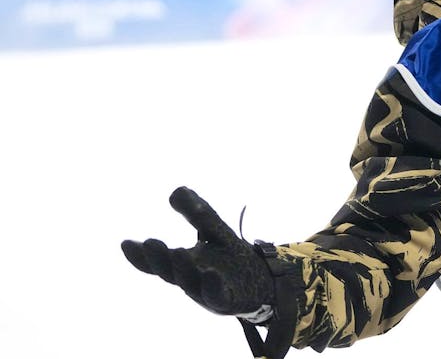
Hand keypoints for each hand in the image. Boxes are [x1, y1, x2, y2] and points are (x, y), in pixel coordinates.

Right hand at [121, 186, 274, 316]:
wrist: (263, 281)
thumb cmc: (231, 258)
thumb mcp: (215, 231)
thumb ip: (198, 213)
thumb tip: (177, 190)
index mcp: (182, 264)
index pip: (157, 260)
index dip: (141, 255)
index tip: (126, 243)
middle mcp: (190, 279)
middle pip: (170, 271)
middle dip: (159, 258)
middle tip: (149, 243)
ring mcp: (206, 291)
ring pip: (191, 282)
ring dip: (183, 269)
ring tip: (179, 252)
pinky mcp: (226, 300)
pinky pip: (217, 295)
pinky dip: (212, 286)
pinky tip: (211, 274)